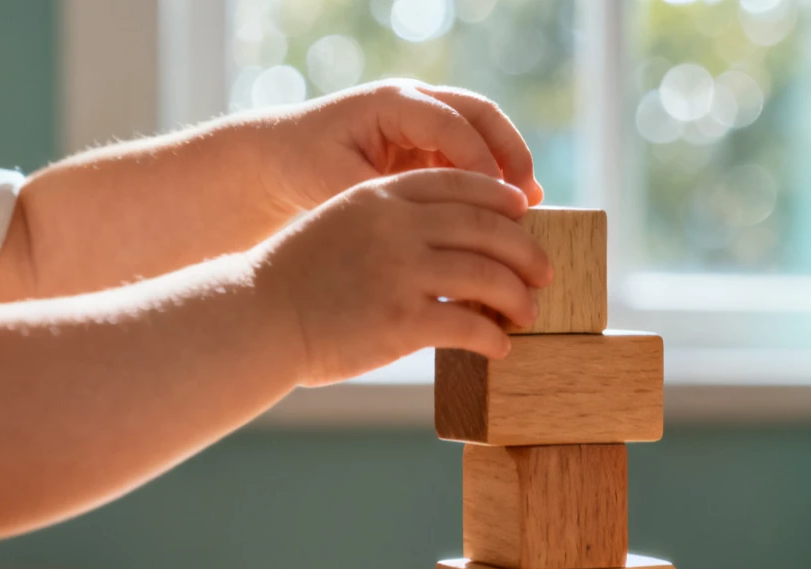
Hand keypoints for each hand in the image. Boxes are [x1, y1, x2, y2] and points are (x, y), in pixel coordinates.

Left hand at [250, 79, 544, 220]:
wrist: (281, 158)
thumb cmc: (304, 166)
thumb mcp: (338, 185)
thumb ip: (389, 199)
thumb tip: (435, 225)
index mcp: (391, 102)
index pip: (452, 123)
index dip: (481, 162)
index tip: (500, 203)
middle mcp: (414, 101)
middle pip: (481, 114)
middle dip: (510, 154)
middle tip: (528, 198)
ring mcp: (424, 120)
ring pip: (483, 134)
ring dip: (506, 168)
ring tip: (526, 209)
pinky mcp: (428, 144)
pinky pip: (471, 156)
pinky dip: (490, 181)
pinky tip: (501, 217)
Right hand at [250, 169, 550, 386]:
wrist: (255, 319)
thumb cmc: (298, 280)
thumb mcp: (340, 223)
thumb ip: (390, 220)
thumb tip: (449, 238)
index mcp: (380, 196)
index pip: (461, 185)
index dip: (501, 198)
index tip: (524, 213)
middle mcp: (395, 226)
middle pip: (487, 228)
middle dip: (525, 252)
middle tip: (544, 272)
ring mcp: (399, 271)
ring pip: (488, 276)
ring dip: (518, 297)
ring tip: (529, 313)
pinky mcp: (400, 320)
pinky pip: (469, 326)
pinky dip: (493, 338)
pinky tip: (499, 348)